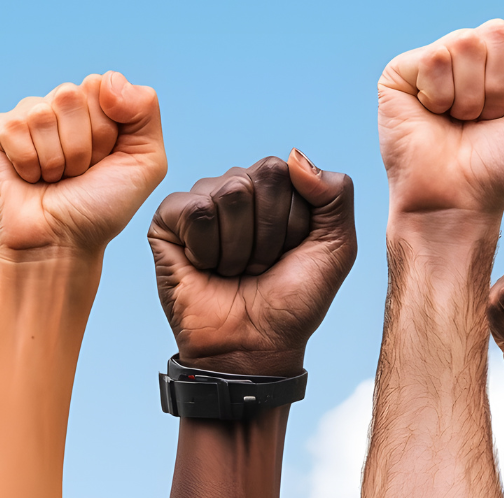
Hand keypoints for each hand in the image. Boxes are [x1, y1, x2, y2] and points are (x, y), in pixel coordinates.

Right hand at [0, 71, 166, 253]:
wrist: (62, 242)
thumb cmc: (102, 206)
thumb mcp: (146, 161)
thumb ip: (145, 109)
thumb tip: (107, 79)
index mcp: (97, 106)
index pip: (100, 85)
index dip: (106, 130)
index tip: (103, 160)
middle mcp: (62, 106)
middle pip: (70, 95)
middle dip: (81, 145)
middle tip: (78, 172)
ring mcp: (29, 117)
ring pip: (42, 114)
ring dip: (55, 159)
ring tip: (55, 178)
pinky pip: (14, 127)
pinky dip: (28, 163)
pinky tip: (31, 177)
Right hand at [147, 150, 354, 375]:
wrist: (253, 345)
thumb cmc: (292, 301)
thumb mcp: (336, 247)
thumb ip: (335, 193)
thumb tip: (294, 156)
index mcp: (275, 189)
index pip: (287, 171)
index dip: (293, 221)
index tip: (287, 255)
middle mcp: (236, 188)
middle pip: (260, 176)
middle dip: (269, 232)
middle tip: (259, 265)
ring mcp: (201, 202)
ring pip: (229, 193)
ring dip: (239, 247)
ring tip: (233, 270)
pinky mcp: (167, 221)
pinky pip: (195, 211)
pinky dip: (207, 249)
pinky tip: (204, 267)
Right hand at [379, 16, 503, 213]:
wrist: (458, 197)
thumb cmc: (503, 164)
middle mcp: (470, 54)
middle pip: (497, 34)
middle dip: (498, 88)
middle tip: (483, 121)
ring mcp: (434, 60)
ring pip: (465, 43)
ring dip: (469, 96)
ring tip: (458, 120)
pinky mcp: (402, 71)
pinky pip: (434, 58)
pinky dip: (440, 96)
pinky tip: (433, 114)